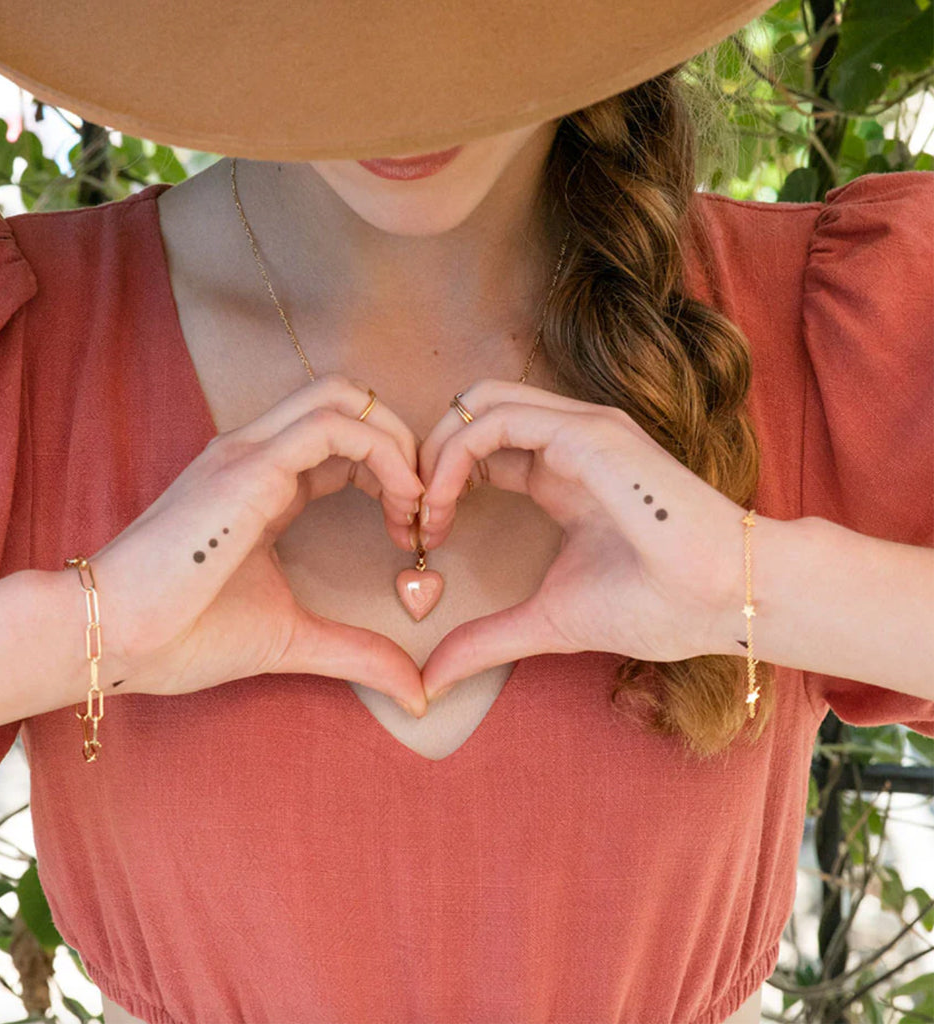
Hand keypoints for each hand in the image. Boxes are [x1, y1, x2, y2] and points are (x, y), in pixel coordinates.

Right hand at [87, 375, 428, 714]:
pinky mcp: (248, 466)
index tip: (412, 529)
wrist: (111, 637)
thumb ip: (356, 652)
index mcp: (264, 481)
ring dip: (399, 444)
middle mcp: (257, 452)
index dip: (392, 472)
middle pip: (351, 401)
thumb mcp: (292, 638)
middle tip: (426, 509)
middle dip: (404, 444)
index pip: (345, 440)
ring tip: (416, 507)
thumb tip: (417, 693)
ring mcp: (249, 452)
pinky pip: (335, 426)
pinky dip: (384, 453)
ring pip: (346, 398)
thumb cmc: (185, 635)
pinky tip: (399, 505)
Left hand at [415, 379, 748, 701]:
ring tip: (423, 512)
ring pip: (479, 403)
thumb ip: (487, 639)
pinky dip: (453, 454)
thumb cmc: (655, 606)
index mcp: (559, 474)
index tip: (419, 539)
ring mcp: (578, 430)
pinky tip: (442, 504)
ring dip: (435, 452)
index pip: (480, 450)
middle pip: (471, 414)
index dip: (438, 485)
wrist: (725, 599)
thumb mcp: (548, 620)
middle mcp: (566, 441)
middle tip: (409, 517)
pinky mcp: (585, 432)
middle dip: (427, 457)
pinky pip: (495, 419)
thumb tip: (430, 682)